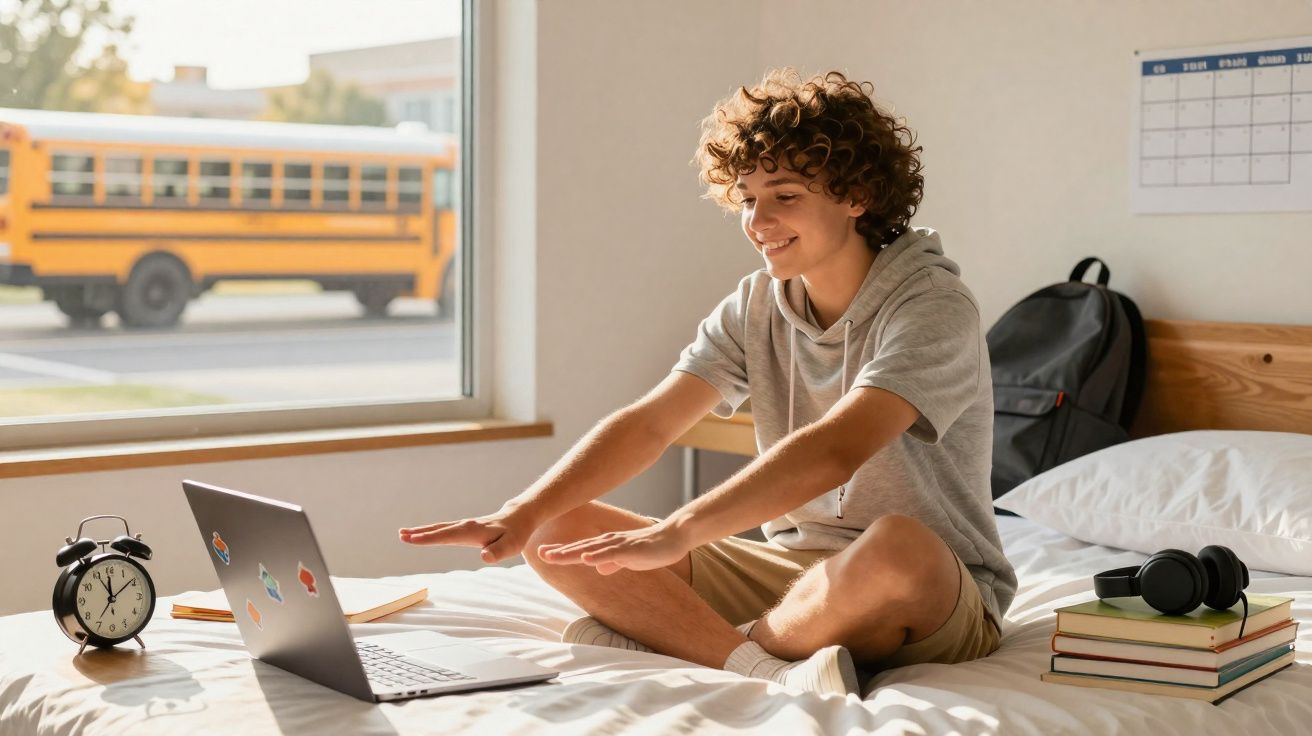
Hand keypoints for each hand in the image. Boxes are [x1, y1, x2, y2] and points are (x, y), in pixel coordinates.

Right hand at [399, 505, 539, 563]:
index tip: (413, 539)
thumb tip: (484, 557)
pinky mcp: (464, 528)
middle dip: (420, 533)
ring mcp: (464, 526)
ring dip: (421, 531)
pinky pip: (444, 530)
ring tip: (403, 534)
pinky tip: (421, 534)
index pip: (447, 535)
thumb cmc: (515, 535)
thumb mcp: (511, 546)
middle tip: (401, 535)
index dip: (430, 538)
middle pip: (439, 530)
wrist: (519, 518)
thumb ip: (498, 552)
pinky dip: (430, 531)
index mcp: (473, 531)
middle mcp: (465, 526)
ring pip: (439, 528)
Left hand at [537, 522, 690, 575]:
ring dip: (571, 553)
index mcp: (606, 546)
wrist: (673, 538)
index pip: (579, 549)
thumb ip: (613, 562)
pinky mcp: (630, 550)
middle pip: (579, 548)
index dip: (561, 552)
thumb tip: (598, 568)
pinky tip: (585, 559)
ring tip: (553, 556)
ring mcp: (618, 545)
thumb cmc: (651, 549)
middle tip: (538, 553)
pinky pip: (612, 554)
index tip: (543, 553)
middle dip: (558, 552)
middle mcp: (608, 542)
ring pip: (590, 550)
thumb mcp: (627, 559)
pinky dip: (597, 556)